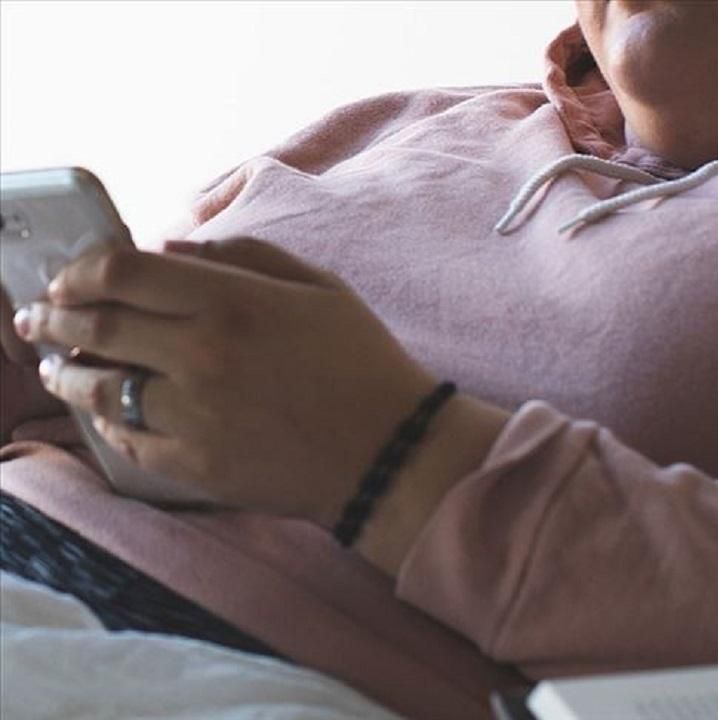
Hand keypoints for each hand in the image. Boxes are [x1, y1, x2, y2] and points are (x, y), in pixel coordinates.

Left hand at [13, 238, 437, 524]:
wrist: (391, 452)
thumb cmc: (362, 361)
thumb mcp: (318, 286)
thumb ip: (241, 255)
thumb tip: (168, 246)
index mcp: (231, 302)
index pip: (121, 272)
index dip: (80, 270)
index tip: (69, 277)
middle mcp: (200, 355)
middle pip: (96, 327)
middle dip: (54, 318)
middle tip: (39, 318)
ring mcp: (192, 415)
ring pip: (98, 388)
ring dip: (66, 373)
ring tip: (55, 367)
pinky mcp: (194, 466)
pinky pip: (126, 441)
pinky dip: (106, 424)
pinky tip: (102, 413)